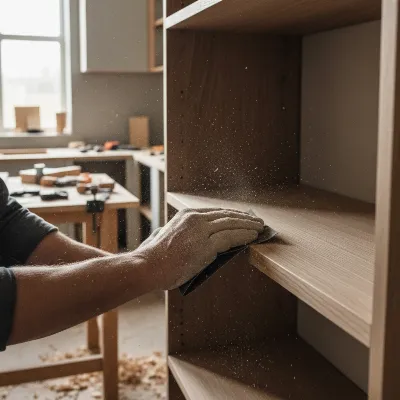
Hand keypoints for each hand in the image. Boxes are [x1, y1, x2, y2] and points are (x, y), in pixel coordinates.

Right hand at [137, 208, 263, 289]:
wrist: (149, 266)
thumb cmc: (154, 256)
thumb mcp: (166, 234)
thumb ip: (178, 231)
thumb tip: (184, 235)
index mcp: (187, 215)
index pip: (217, 213)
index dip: (233, 215)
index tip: (243, 217)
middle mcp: (195, 218)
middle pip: (227, 216)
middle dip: (244, 218)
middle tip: (257, 221)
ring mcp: (202, 231)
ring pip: (232, 224)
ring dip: (249, 226)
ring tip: (260, 228)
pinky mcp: (207, 245)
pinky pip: (232, 238)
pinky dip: (245, 236)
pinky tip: (254, 237)